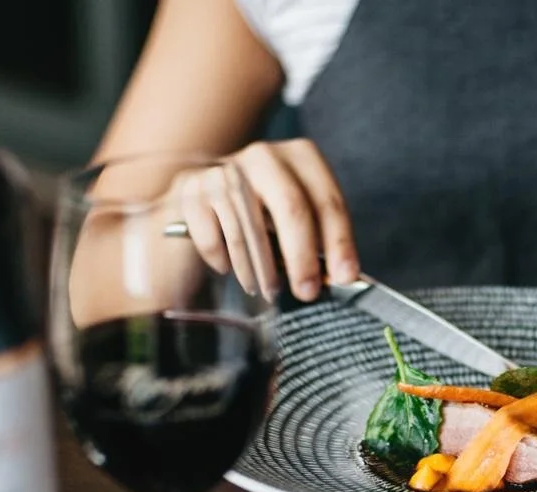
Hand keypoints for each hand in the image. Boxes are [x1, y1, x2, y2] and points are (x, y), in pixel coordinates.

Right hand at [172, 138, 358, 301]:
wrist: (205, 199)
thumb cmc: (262, 214)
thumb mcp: (295, 218)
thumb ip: (317, 240)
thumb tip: (339, 276)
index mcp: (301, 157)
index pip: (327, 201)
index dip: (339, 241)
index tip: (345, 276)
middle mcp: (264, 156)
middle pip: (291, 207)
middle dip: (302, 257)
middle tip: (307, 292)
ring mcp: (226, 169)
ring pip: (249, 227)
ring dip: (260, 268)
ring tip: (268, 292)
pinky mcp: (191, 188)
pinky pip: (212, 234)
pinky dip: (221, 259)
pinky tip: (226, 269)